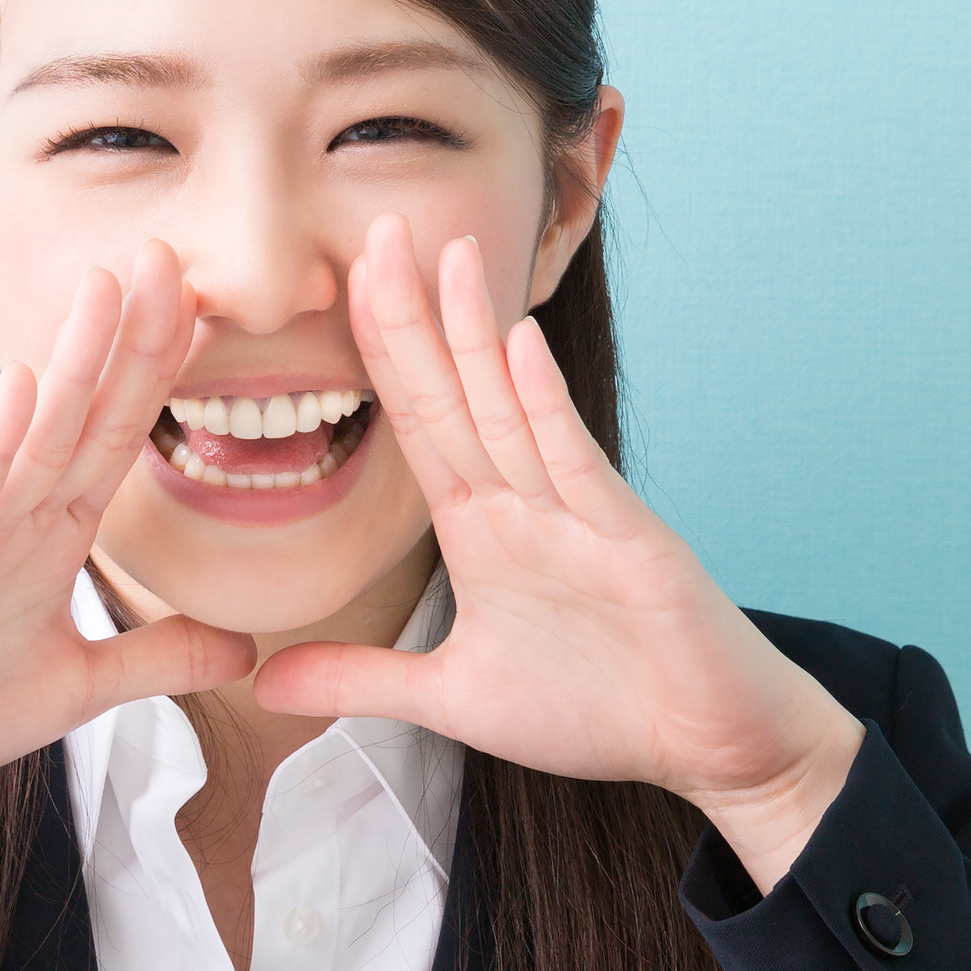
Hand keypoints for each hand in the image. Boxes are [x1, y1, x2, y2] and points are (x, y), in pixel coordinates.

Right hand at [0, 242, 254, 944]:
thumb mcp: (73, 689)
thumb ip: (154, 661)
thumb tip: (242, 650)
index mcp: (46, 537)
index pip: (115, 439)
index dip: (161, 375)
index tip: (208, 308)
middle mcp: (9, 515)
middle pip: (85, 413)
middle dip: (131, 338)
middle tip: (171, 255)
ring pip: (34, 431)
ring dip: (76, 357)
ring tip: (112, 282)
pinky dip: (2, 436)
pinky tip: (33, 381)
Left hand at [251, 216, 862, 889]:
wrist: (705, 741)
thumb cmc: (595, 706)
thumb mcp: (453, 697)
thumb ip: (363, 680)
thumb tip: (265, 683)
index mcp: (481, 527)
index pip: (416, 424)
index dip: (380, 356)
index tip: (338, 285)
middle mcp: (525, 503)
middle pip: (453, 395)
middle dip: (413, 316)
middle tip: (375, 228)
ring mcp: (578, 513)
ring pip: (510, 410)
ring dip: (477, 332)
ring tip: (448, 252)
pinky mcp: (627, 540)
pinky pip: (576, 463)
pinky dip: (544, 405)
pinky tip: (518, 344)